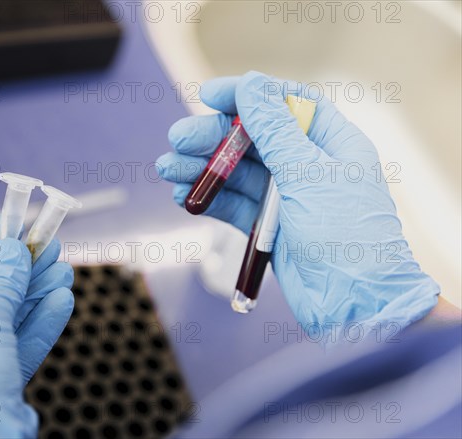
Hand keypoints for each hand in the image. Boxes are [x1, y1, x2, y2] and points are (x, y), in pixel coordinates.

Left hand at [0, 216, 73, 437]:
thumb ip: (1, 280)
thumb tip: (13, 251)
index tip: (13, 223)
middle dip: (17, 268)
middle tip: (48, 244)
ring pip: (5, 319)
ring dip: (35, 293)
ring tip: (64, 268)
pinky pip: (17, 346)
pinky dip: (40, 323)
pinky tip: (63, 299)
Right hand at [157, 71, 438, 338]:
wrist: (353, 307)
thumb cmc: (345, 236)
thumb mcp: (308, 175)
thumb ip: (275, 131)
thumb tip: (251, 85)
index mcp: (331, 144)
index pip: (286, 104)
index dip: (248, 95)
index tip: (210, 94)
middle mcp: (308, 166)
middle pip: (253, 139)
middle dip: (213, 137)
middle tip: (177, 139)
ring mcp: (286, 198)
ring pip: (237, 174)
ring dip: (202, 170)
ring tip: (168, 168)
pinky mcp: (268, 227)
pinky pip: (234, 205)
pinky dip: (210, 200)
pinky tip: (184, 197)